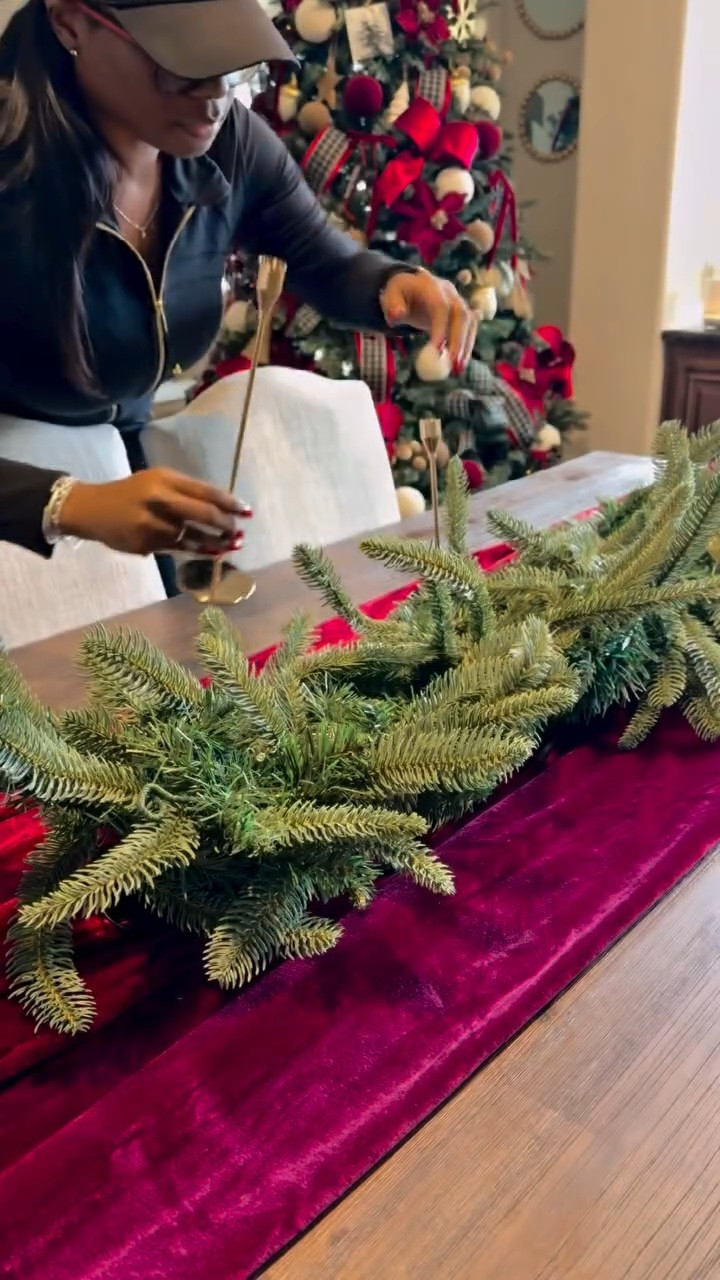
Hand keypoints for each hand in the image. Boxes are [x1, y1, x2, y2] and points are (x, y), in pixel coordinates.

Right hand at [59, 469, 250, 556]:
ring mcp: (150, 522)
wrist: (91, 509)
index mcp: (164, 479)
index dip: (229, 502)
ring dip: (214, 542)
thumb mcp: (156, 483)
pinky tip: (211, 552)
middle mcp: (158, 498)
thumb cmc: (131, 494)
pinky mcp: (144, 543)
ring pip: (190, 535)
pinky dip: (196, 550)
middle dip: (225, 523)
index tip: (247, 511)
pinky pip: (176, 548)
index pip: (204, 490)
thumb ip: (185, 493)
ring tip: (231, 545)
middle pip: (201, 512)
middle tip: (238, 530)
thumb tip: (222, 509)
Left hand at [380, 270, 476, 374]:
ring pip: (469, 322)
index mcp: (430, 286)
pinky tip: (460, 363)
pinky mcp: (462, 313)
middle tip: (453, 364)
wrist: (411, 288)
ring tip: (457, 369)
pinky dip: (466, 346)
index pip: (440, 306)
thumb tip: (396, 315)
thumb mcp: (390, 296)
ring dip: (465, 346)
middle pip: (461, 314)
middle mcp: (449, 291)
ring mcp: (458, 301)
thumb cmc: (399, 295)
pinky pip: (469, 329)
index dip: (441, 327)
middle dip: (458, 340)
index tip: (437, 350)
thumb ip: (392, 306)